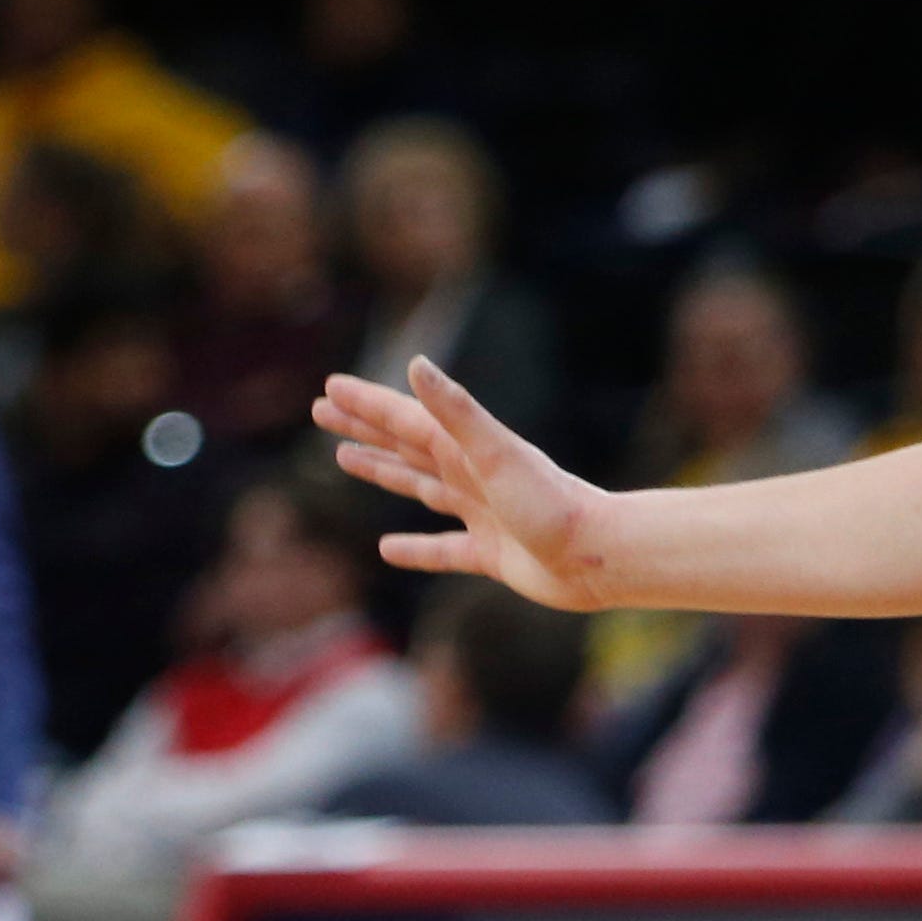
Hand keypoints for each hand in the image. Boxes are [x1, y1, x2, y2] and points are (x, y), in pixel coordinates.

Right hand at [315, 360, 619, 607]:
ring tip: (345, 458)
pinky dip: (415, 549)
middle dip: (365, 426)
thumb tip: (415, 365)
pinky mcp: (490, 553)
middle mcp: (471, 475)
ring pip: (419, 486)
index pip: (404, 419)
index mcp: (467, 449)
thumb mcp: (496, 453)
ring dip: (383, 470)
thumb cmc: (550, 502)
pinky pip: (442, 550)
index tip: (329, 388)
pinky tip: (387, 549)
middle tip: (322, 410)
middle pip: (405, 444)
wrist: (599, 555)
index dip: (366, 403)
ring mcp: (480, 513)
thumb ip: (455, 412)